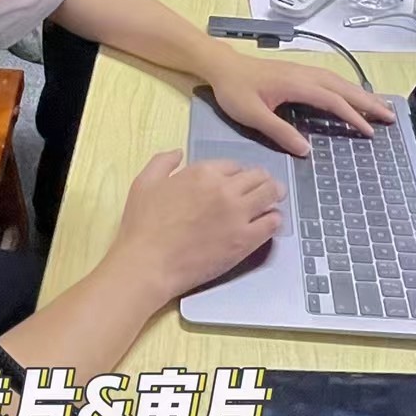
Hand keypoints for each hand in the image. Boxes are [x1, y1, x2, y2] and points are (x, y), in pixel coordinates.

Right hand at [111, 150, 284, 299]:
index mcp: (203, 172)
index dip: (237, 173)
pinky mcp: (245, 241)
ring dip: (273, 194)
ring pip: (270, 195)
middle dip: (262, 180)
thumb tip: (179, 152)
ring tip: (273, 200)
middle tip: (264, 187)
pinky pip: (272, 223)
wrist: (149, 263)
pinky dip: (273, 219)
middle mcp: (225, 189)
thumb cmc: (142, 223)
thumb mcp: (144, 182)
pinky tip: (269, 222)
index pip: (234, 165)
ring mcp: (238, 215)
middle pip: (258, 176)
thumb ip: (163, 162)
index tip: (237, 181)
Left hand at [205, 49, 394, 156]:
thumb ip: (279, 131)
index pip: (332, 100)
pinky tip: (352, 96)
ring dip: (360, 94)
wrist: (222, 66)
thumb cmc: (235, 90)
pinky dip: (347, 89)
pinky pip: (330, 80)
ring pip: (339, 82)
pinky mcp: (298, 72)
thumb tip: (307, 151)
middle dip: (368, 102)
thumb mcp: (252, 115)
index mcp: (296, 84)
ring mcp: (302, 71)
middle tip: (390, 117)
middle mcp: (304, 74)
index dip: (352, 115)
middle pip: (343, 88)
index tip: (370, 131)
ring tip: (380, 108)